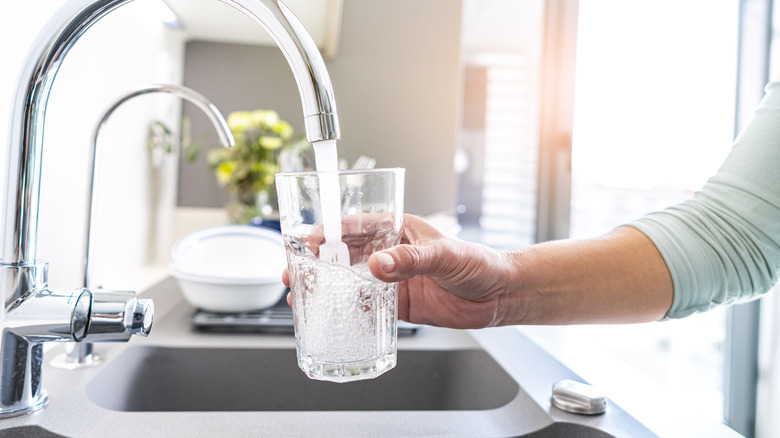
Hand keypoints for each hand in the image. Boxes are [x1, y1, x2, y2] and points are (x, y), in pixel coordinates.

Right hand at [282, 214, 513, 328]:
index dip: (326, 233)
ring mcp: (394, 280)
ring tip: (303, 297)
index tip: (305, 243)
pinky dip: (349, 312)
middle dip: (317, 263)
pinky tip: (332, 317)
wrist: (500, 295)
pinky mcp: (400, 304)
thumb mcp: (444, 255)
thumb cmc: (479, 262)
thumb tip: (378, 265)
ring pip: (351, 282)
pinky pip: (368, 308)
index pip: (354, 227)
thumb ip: (410, 260)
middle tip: (294, 273)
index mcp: (398, 230)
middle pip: (344, 256)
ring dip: (327, 289)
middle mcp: (391, 254)